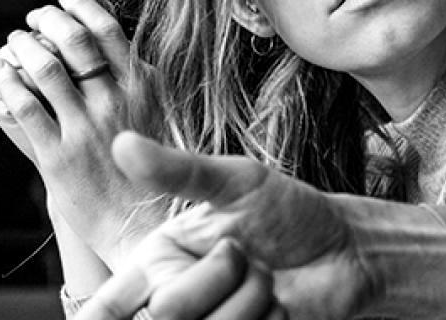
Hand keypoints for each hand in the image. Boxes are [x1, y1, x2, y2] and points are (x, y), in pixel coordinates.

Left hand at [0, 0, 165, 262]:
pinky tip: (1, 75)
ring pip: (45, 70)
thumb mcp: (146, 98)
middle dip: (46, 20)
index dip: (78, 7)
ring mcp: (87, 130)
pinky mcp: (58, 157)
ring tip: (15, 43)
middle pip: (74, 41)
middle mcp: (117, 104)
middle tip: (33, 18)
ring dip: (22, 48)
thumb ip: (119, 49)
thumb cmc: (145, 154)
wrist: (143, 219)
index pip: (107, 28)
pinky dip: (7, 84)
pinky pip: (24, 108)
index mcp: (144, 86)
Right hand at [76, 132, 371, 319]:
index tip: (139, 302)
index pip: (104, 309)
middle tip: (246, 254)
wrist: (345, 248)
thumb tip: (122, 144)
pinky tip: (281, 305)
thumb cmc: (287, 211)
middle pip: (167, 314)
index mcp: (154, 264)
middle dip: (220, 277)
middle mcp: (172, 302)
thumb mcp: (237, 182)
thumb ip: (179, 171)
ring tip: (267, 279)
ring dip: (252, 301)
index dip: (99, 318)